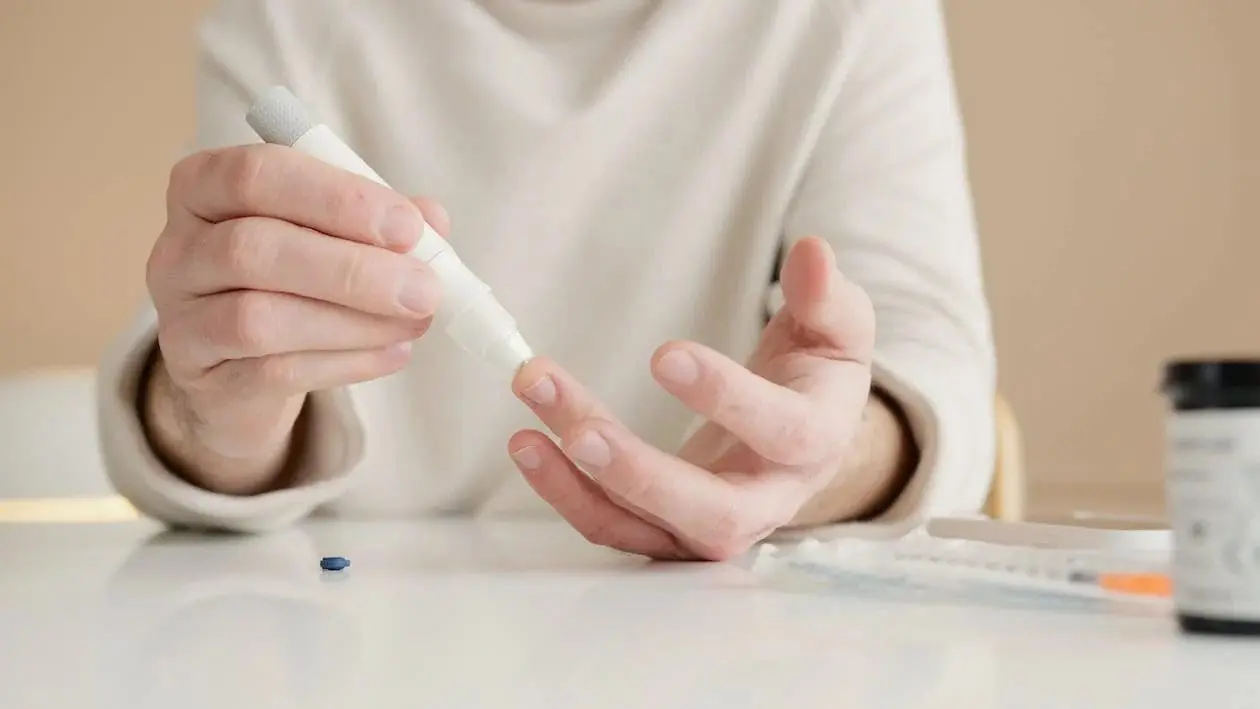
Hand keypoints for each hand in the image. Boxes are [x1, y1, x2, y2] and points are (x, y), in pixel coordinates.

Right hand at [144, 144, 446, 490]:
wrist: (236, 370)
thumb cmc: (291, 279)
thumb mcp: (330, 235)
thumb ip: (378, 220)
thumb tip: (432, 218)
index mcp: (204, 187)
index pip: (258, 175)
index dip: (338, 198)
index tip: (408, 225)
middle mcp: (178, 249)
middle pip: (253, 249)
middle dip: (352, 269)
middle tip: (424, 288)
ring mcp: (180, 319)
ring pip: (258, 319)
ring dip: (353, 322)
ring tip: (417, 322)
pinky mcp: (202, 379)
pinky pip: (274, 373)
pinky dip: (347, 362)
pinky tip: (394, 353)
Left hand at [509, 236, 879, 560]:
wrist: (803, 441)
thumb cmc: (816, 378)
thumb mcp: (837, 331)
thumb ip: (825, 296)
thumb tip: (811, 251)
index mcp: (814, 444)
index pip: (779, 431)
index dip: (726, 396)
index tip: (665, 354)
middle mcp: (765, 502)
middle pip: (710, 514)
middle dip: (640, 474)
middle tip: (581, 432)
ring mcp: (711, 527)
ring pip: (645, 525)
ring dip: (580, 485)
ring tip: (526, 435)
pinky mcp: (667, 531)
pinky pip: (612, 526)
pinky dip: (566, 493)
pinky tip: (528, 444)